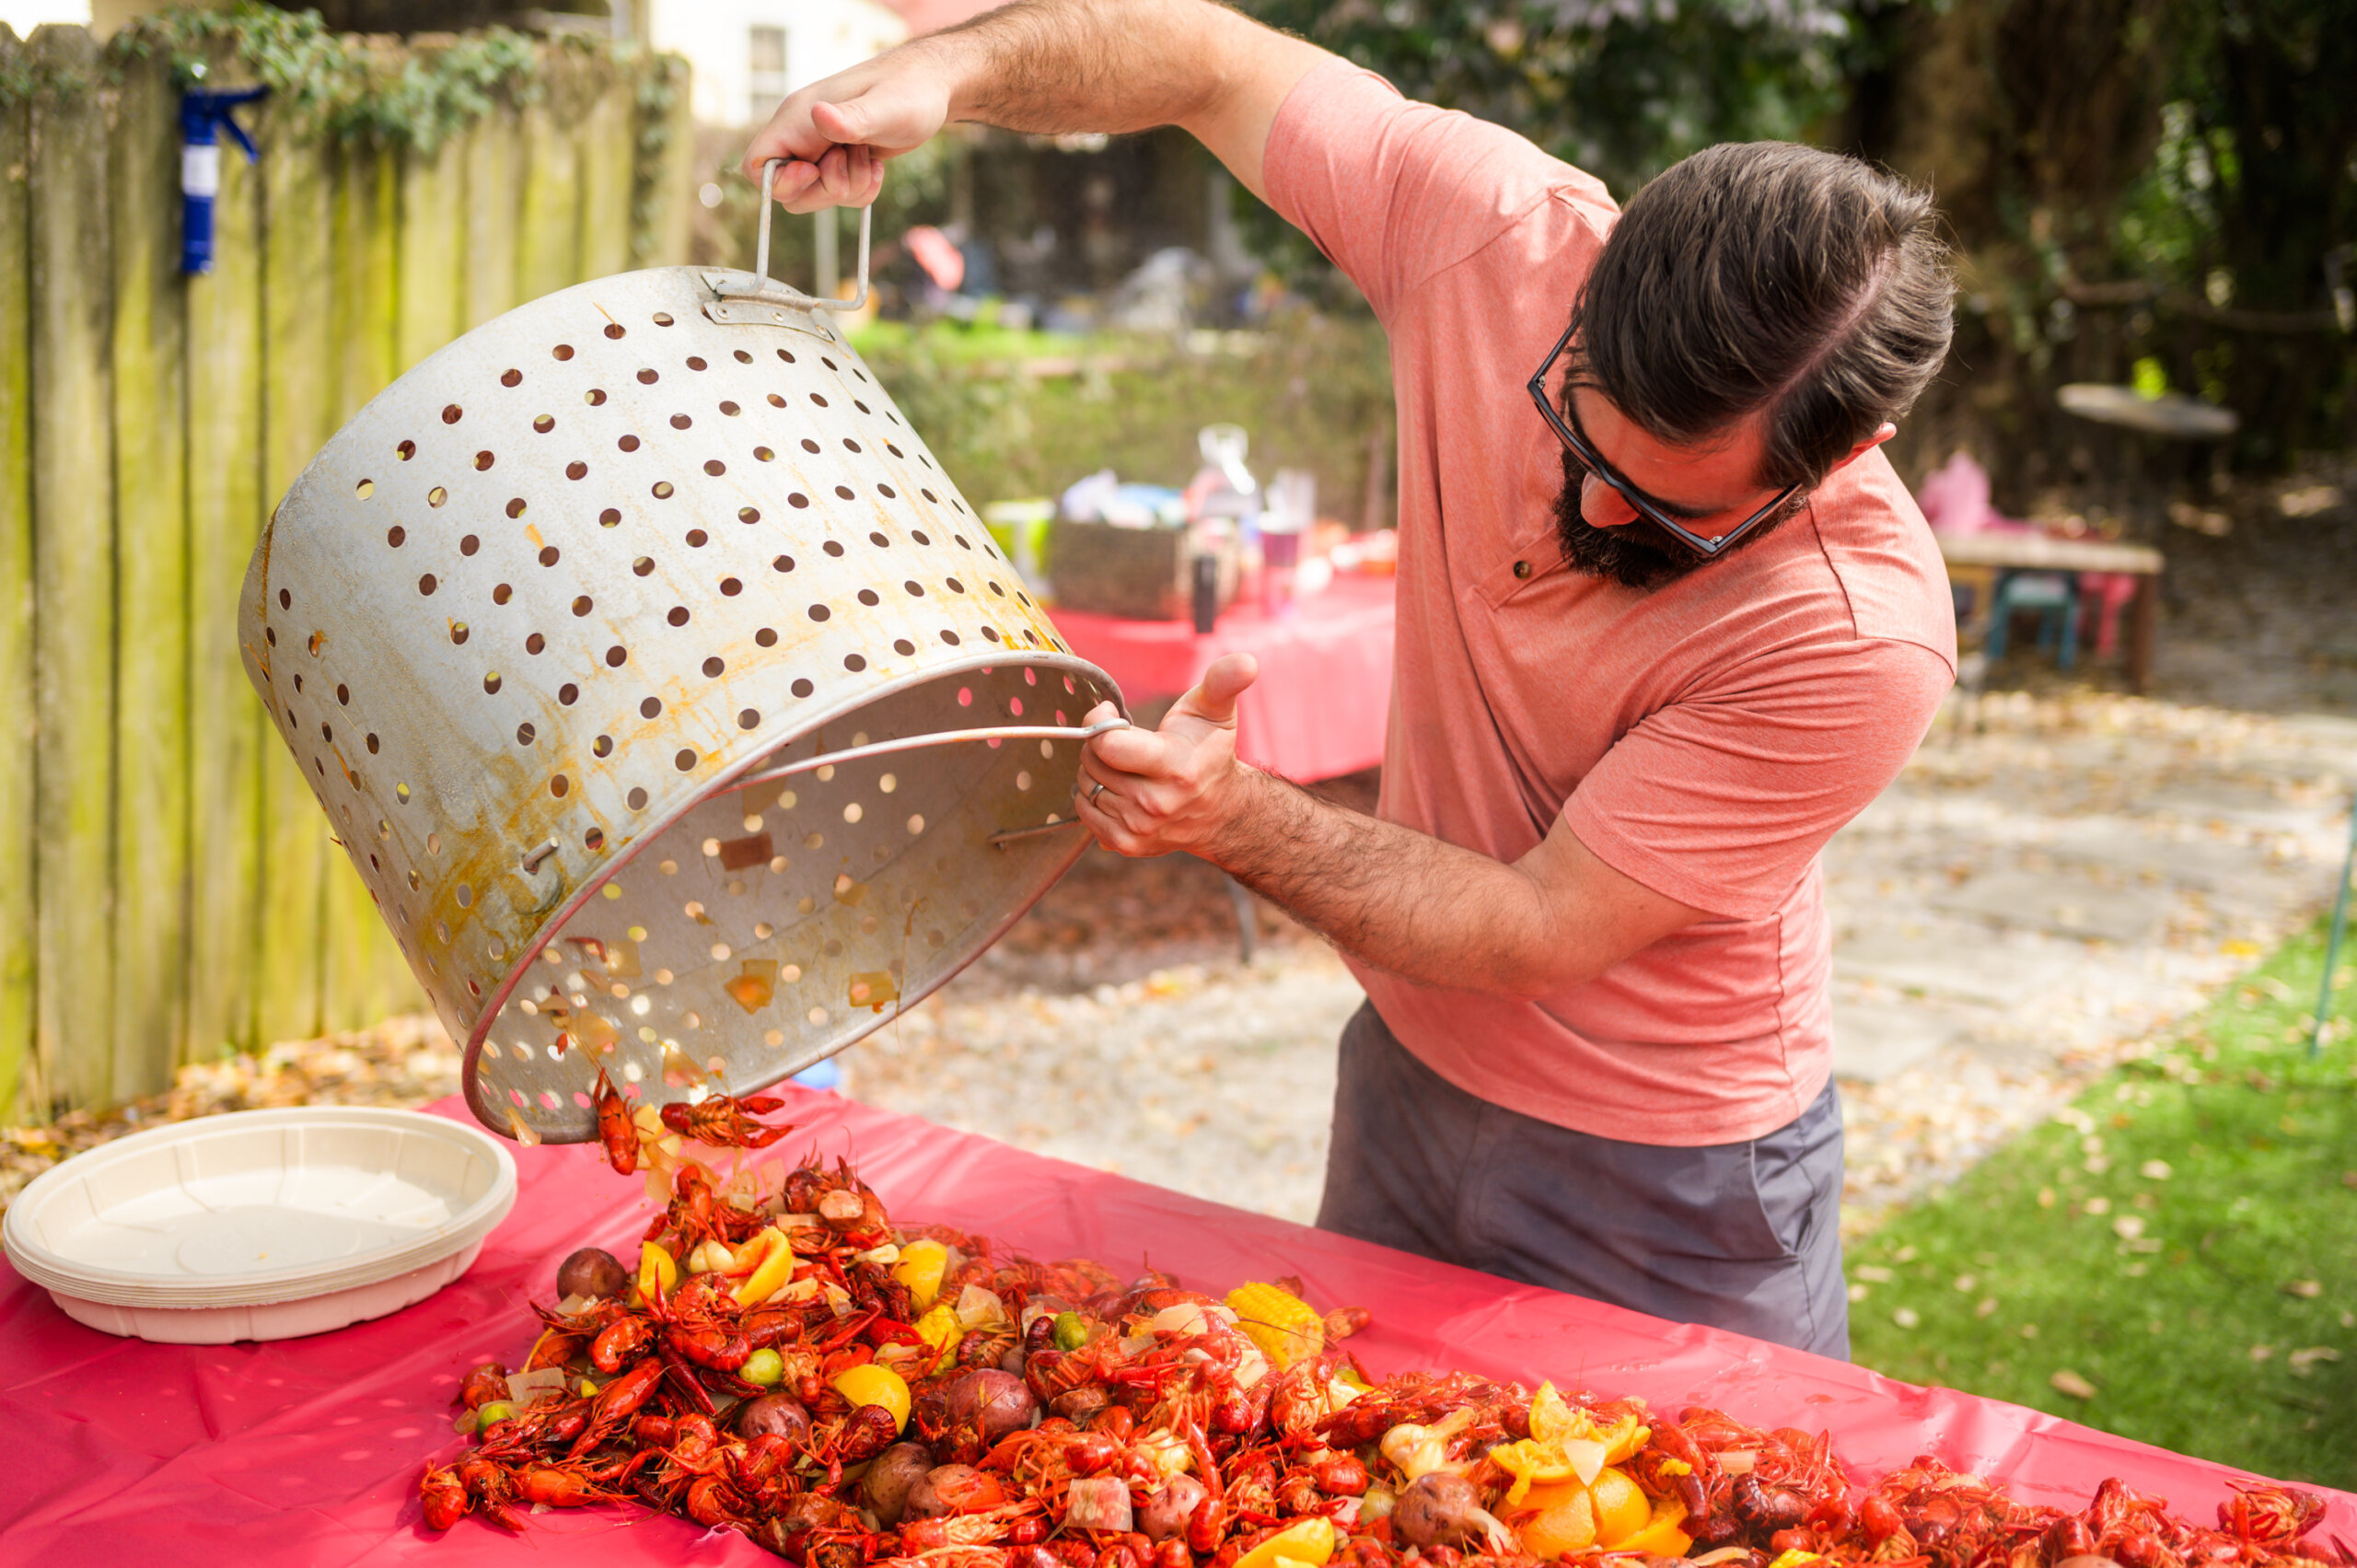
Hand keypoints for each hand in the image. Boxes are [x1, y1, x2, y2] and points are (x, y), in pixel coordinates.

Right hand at [738, 46, 954, 212]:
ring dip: (848, 189)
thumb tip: (818, 115)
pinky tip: (877, 165)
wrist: (931, 87)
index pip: (757, 165)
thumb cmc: (910, 90)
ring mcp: (821, 150)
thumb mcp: (886, 108)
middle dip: (825, 190)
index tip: (814, 172)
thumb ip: (851, 118)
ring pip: (816, 196)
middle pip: (789, 192)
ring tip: (870, 157)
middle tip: (856, 162)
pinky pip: (839, 194)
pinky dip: (860, 191)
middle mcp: (802, 135)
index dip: (780, 182)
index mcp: (798, 119)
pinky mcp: (840, 161)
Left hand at [1075, 654, 1260, 857]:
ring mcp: (1140, 828)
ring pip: (1085, 785)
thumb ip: (1224, 682)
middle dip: (1099, 743)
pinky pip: (1084, 811)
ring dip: (1097, 770)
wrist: (1220, 811)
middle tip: (1125, 741)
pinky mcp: (1126, 844)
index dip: (1099, 721)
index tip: (1111, 712)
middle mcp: (1156, 803)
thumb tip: (1247, 662)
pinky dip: (1094, 796)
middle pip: (1092, 761)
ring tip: (1126, 765)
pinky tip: (1120, 789)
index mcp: (1175, 767)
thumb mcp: (1216, 711)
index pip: (1107, 745)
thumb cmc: (1209, 752)